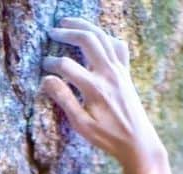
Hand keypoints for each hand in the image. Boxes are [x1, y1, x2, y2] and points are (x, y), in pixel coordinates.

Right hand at [38, 17, 163, 173]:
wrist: (138, 142)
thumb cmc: (108, 137)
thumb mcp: (82, 125)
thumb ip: (64, 100)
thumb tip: (46, 80)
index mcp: (94, 88)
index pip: (66, 65)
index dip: (51, 64)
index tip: (44, 67)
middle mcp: (108, 74)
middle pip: (87, 39)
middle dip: (67, 32)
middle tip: (52, 32)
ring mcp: (119, 70)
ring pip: (102, 36)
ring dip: (84, 26)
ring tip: (68, 23)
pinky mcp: (126, 71)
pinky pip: (117, 45)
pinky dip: (105, 36)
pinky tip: (95, 38)